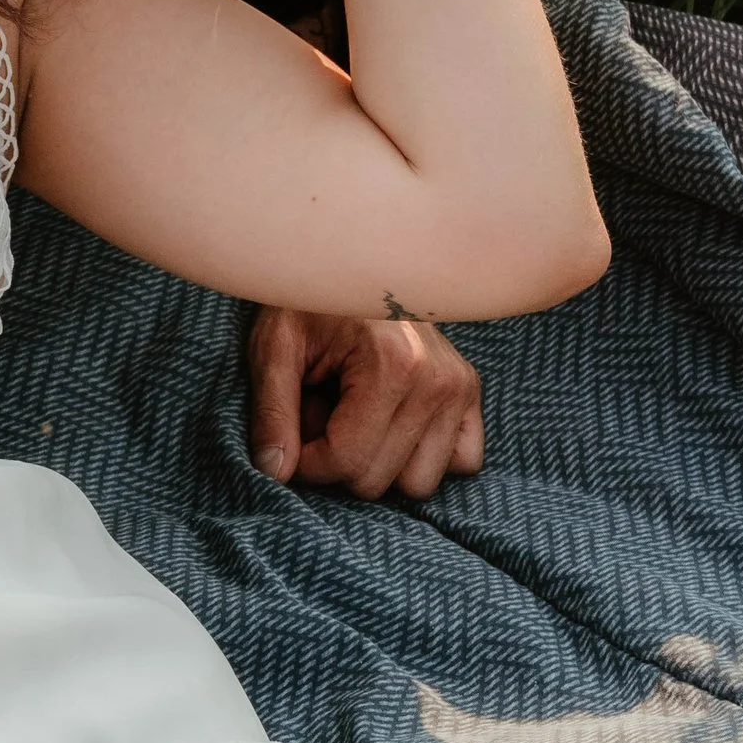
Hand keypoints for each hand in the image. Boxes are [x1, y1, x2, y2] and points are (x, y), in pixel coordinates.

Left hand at [245, 305, 485, 500]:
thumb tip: (275, 473)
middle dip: (337, 460)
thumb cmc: (308, 301)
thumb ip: (272, 412)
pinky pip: (461, 462)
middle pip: (379, 480)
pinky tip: (391, 423)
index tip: (292, 435)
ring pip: (419, 483)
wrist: (353, 259)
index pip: (348, 461)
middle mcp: (437, 380)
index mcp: (393, 364)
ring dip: (380, 463)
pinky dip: (423, 455)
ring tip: (354, 416)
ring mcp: (460, 388)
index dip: (307, 463)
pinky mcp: (470, 393)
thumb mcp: (275, 347)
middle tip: (321, 413)